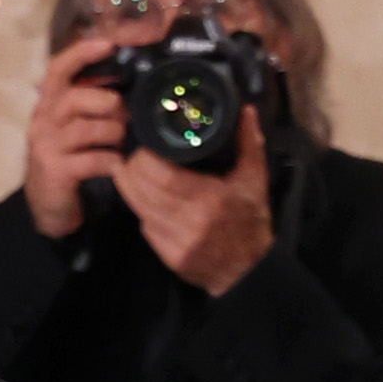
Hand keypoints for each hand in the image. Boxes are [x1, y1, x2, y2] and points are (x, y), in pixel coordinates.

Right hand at [21, 29, 128, 240]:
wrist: (47, 205)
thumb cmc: (67, 159)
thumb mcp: (72, 126)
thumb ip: (89, 103)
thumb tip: (127, 81)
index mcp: (47, 104)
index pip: (57, 69)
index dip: (82, 53)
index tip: (109, 44)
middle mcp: (42, 121)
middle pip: (75, 98)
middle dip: (108, 104)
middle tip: (125, 116)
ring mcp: (47, 147)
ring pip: (88, 129)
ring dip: (114, 134)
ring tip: (121, 142)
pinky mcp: (57, 171)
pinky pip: (93, 159)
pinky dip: (111, 161)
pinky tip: (117, 165)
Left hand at [115, 103, 274, 296]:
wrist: (246, 271)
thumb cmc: (250, 222)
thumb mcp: (255, 180)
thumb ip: (249, 143)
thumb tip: (245, 110)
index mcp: (210, 200)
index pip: (163, 177)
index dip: (145, 160)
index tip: (144, 146)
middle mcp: (190, 222)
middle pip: (145, 191)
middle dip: (132, 170)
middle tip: (131, 155)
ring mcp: (177, 242)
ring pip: (139, 209)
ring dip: (128, 188)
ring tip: (127, 169)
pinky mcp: (168, 256)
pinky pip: (145, 227)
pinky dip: (140, 209)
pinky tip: (142, 197)